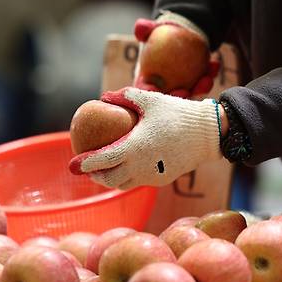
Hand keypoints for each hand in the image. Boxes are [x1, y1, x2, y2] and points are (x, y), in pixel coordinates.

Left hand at [69, 87, 222, 188]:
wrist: (208, 133)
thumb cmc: (177, 113)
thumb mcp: (150, 100)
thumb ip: (125, 97)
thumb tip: (103, 97)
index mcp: (134, 147)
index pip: (102, 161)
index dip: (85, 164)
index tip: (73, 164)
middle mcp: (141, 166)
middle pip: (109, 180)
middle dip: (95, 176)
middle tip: (87, 169)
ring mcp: (152, 176)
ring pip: (123, 185)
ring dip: (110, 180)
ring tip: (103, 171)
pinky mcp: (161, 180)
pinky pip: (139, 181)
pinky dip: (128, 177)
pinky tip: (126, 167)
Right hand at [133, 16, 218, 98]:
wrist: (179, 34)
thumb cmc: (160, 35)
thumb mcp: (151, 30)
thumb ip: (144, 30)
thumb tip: (140, 27)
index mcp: (148, 81)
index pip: (146, 91)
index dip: (150, 94)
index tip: (156, 91)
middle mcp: (164, 89)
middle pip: (170, 100)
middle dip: (178, 99)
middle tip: (186, 91)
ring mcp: (181, 87)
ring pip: (190, 93)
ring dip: (199, 89)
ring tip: (207, 79)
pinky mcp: (196, 84)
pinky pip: (203, 82)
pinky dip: (209, 75)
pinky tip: (214, 64)